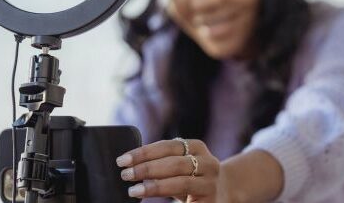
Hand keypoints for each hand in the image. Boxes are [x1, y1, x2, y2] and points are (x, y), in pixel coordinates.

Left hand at [116, 139, 230, 202]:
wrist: (221, 192)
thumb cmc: (189, 175)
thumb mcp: (178, 163)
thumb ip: (160, 160)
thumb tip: (128, 164)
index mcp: (197, 146)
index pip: (166, 146)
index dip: (143, 152)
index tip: (122, 160)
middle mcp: (208, 162)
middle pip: (173, 163)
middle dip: (146, 169)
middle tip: (125, 175)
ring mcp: (211, 182)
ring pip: (181, 182)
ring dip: (155, 187)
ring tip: (134, 190)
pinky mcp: (211, 200)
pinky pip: (188, 202)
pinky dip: (168, 200)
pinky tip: (152, 202)